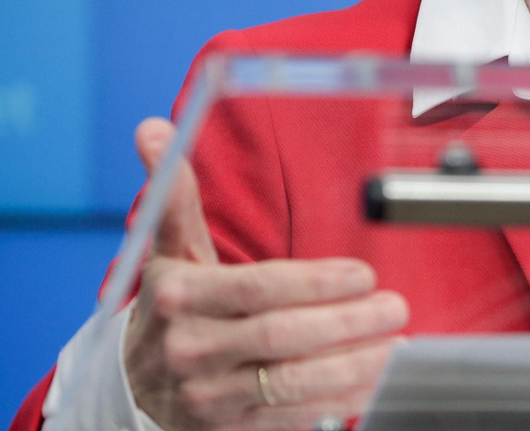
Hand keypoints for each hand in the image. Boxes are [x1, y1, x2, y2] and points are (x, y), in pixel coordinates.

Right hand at [122, 119, 409, 430]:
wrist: (133, 388)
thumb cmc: (172, 308)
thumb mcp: (171, 252)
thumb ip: (175, 196)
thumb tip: (154, 128)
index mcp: (179, 298)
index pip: (259, 288)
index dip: (316, 283)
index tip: (363, 274)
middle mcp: (190, 349)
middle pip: (281, 337)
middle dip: (347, 323)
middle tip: (395, 306)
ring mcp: (208, 396)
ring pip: (291, 384)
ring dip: (353, 365)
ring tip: (396, 343)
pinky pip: (291, 418)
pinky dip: (338, 401)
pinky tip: (374, 380)